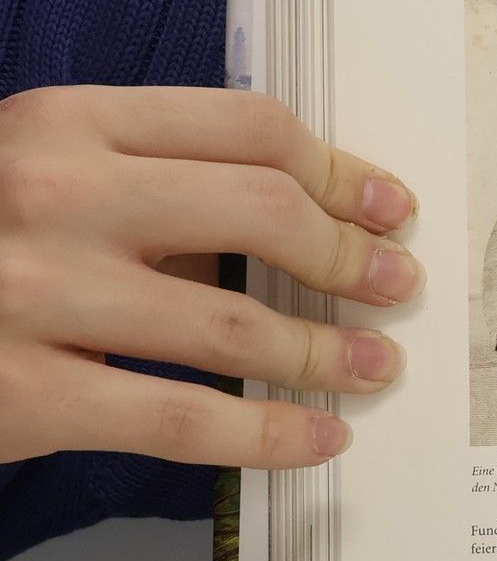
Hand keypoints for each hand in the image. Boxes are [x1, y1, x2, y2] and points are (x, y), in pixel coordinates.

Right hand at [0, 86, 420, 469]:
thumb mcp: (43, 175)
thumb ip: (153, 186)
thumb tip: (308, 223)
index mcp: (66, 121)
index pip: (249, 127)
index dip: (341, 169)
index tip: (389, 205)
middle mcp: (53, 192)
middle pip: (261, 211)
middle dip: (349, 254)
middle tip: (394, 285)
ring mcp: (35, 294)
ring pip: (236, 323)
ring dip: (327, 350)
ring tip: (374, 364)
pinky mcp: (24, 396)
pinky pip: (183, 419)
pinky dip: (269, 434)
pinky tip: (316, 440)